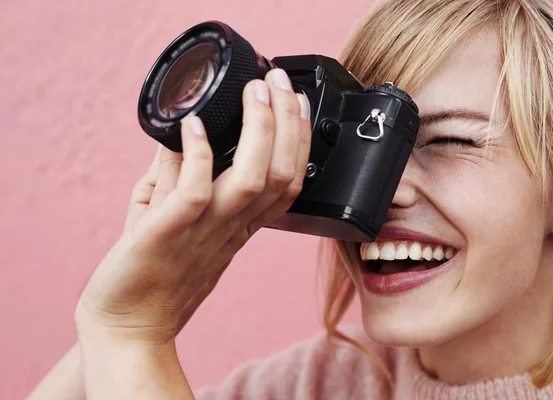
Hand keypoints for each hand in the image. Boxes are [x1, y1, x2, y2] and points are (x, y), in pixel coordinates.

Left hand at [75, 69, 310, 343]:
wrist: (129, 326)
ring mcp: (203, 231)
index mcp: (240, 226)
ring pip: (252, 181)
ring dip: (260, 132)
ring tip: (254, 94)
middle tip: (277, 82)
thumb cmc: (154, 273)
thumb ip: (182, 174)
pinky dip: (200, 155)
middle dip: (288, 123)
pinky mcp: (167, 233)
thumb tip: (185, 131)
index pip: (288, 181)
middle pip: (281, 175)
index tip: (294, 101)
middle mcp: (231, 228)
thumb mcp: (178, 219)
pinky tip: (196, 126)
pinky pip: (195, 192)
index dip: (300, 141)